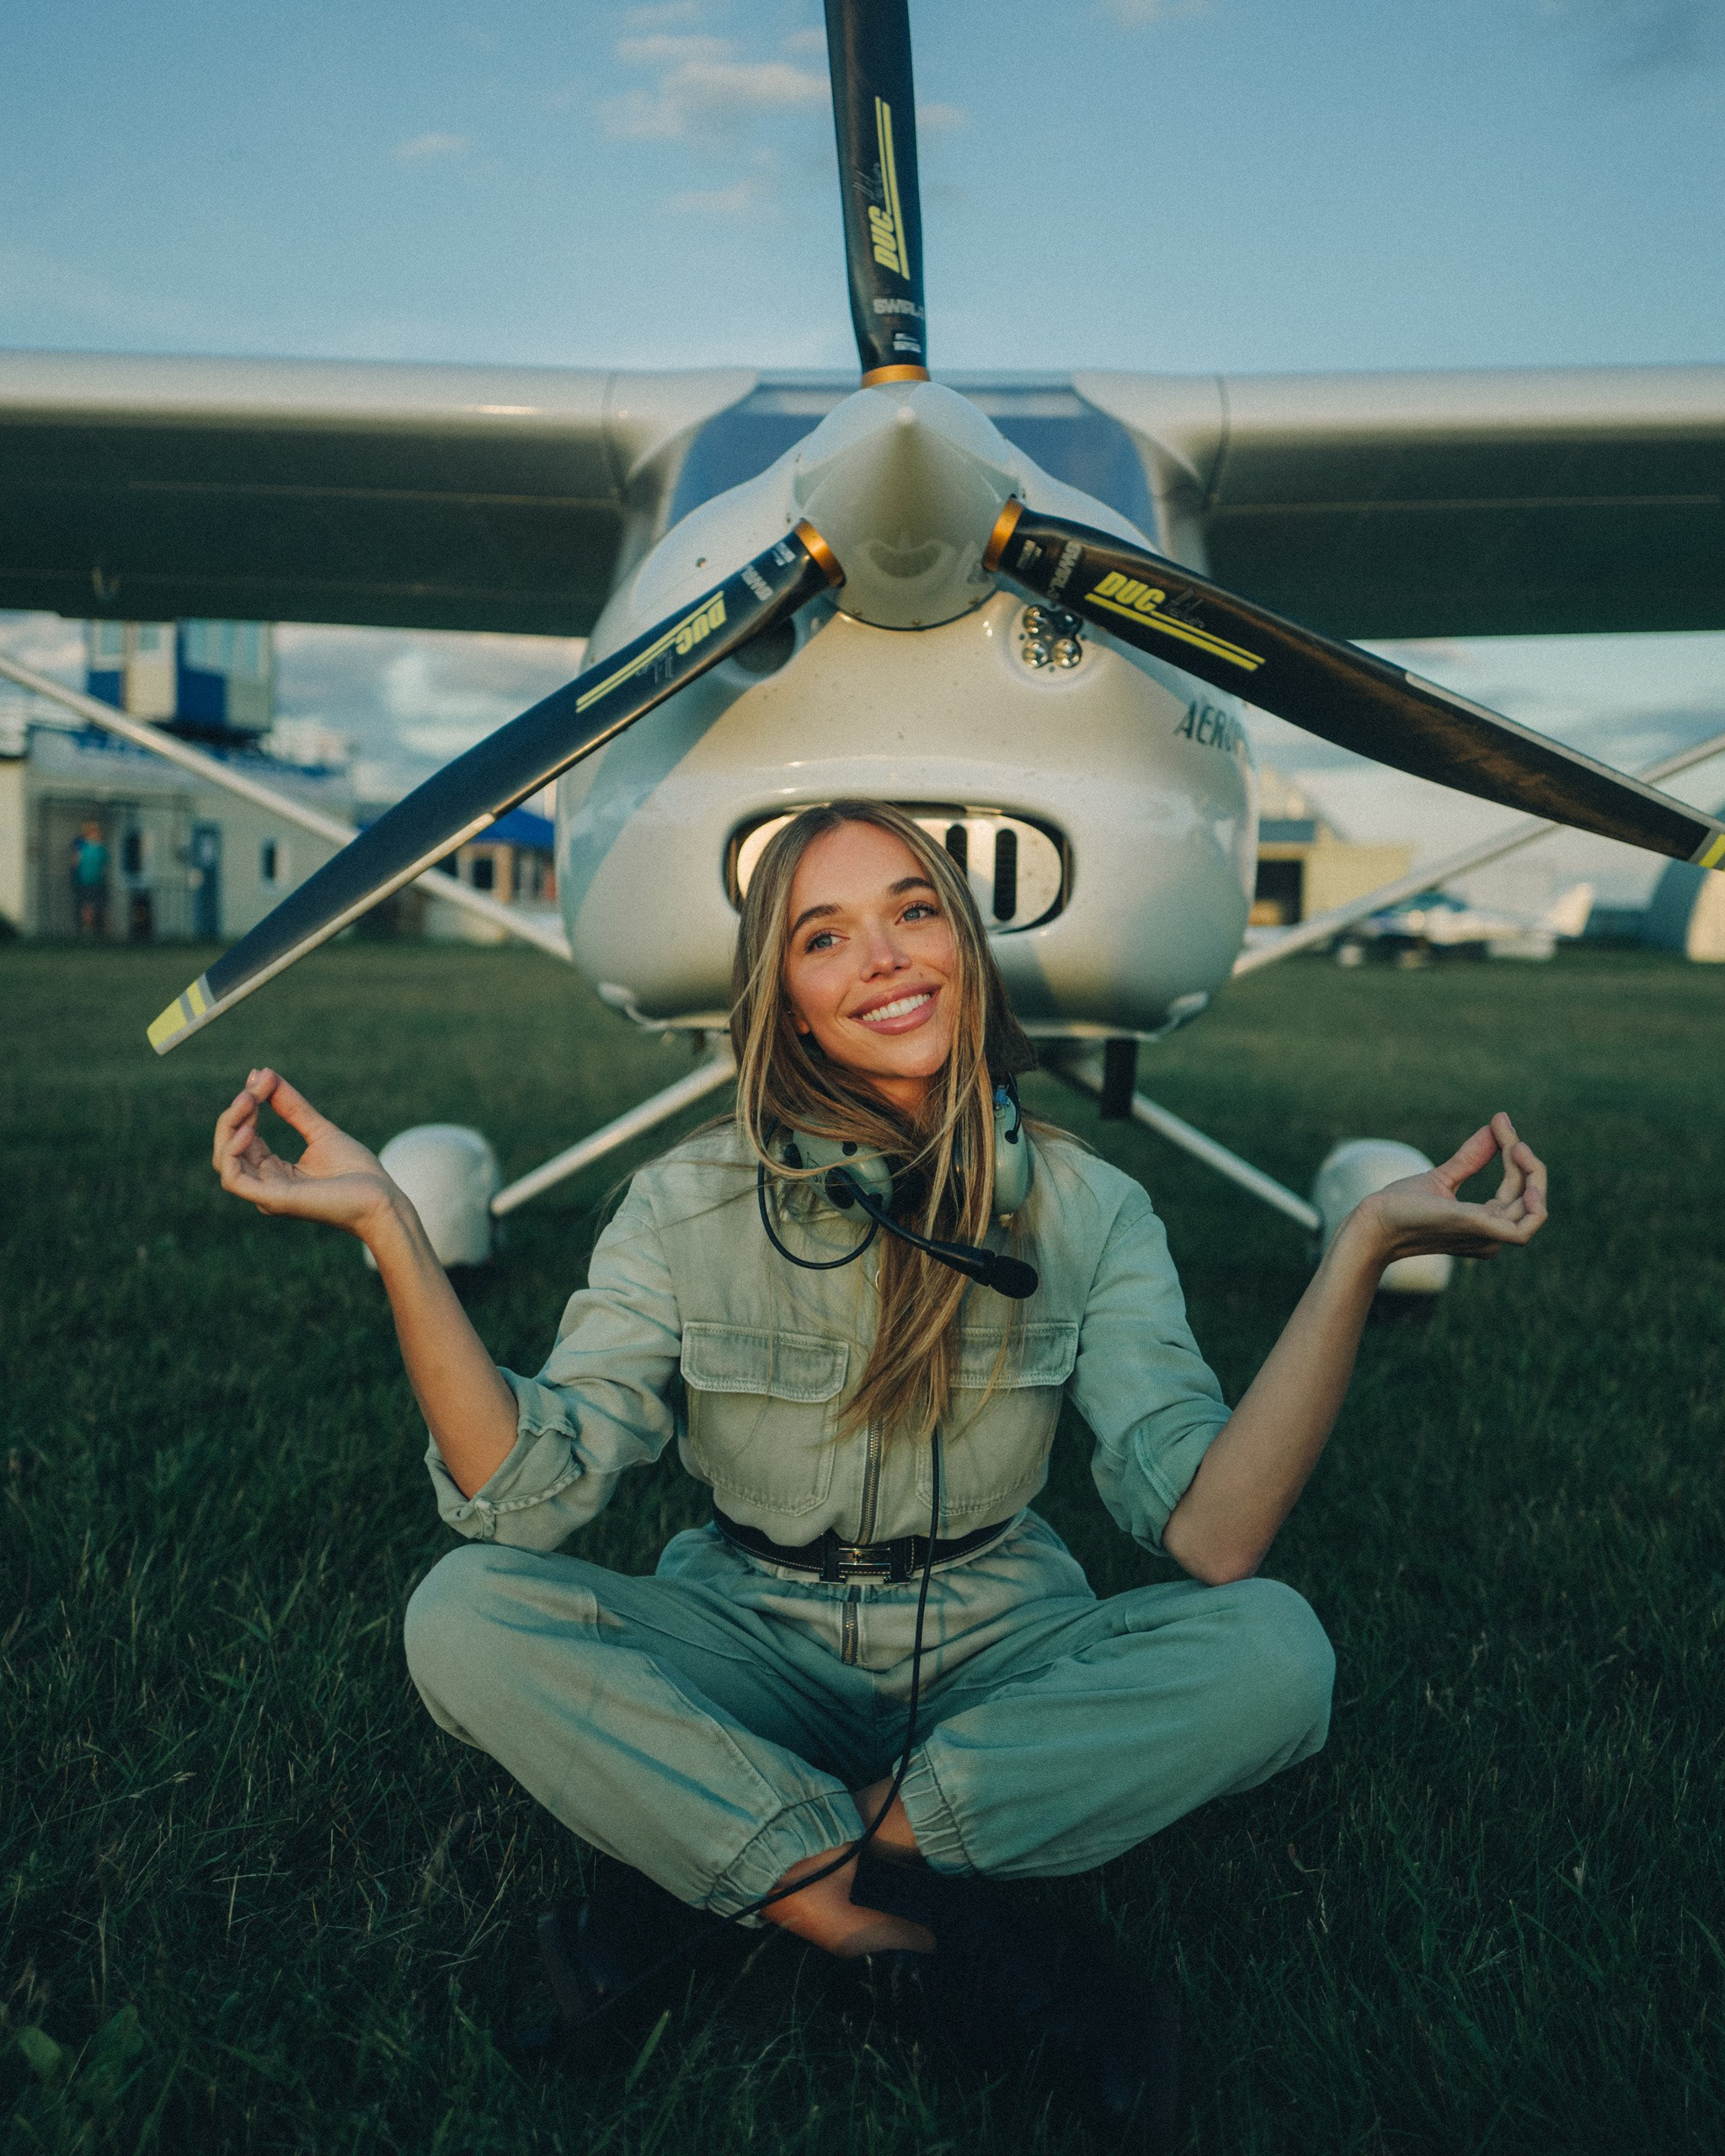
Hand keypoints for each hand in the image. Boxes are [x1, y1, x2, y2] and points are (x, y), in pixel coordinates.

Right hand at [213, 1068, 402, 1239]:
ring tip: (248, 1101)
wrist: (382, 1199)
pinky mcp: (274, 1200)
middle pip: (229, 1148)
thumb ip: (292, 1107)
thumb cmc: (357, 1172)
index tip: (260, 1077)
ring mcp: (267, 1195)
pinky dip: (232, 1152)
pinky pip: (234, 1180)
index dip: (247, 1107)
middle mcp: (266, 1185)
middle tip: (252, 1086)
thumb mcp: (319, 1131)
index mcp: (275, 1172)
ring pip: (225, 1162)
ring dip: (229, 1128)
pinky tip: (248, 1129)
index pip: (244, 1137)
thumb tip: (265, 1074)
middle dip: (236, 1113)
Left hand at [1350, 1112, 1547, 1266]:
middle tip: (1504, 1129)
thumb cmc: (1402, 1207)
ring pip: (1533, 1210)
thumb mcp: (1443, 1177)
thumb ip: (1470, 1158)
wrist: (1375, 1221)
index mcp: (1485, 1222)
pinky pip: (1523, 1230)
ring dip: (1532, 1173)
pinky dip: (1535, 1206)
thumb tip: (1495, 1126)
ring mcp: (1486, 1236)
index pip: (1516, 1189)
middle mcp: (1491, 1235)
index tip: (1500, 1123)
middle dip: (1525, 1161)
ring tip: (1515, 1145)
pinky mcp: (1477, 1229)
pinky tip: (1528, 1177)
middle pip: (1529, 1197)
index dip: (1514, 1156)